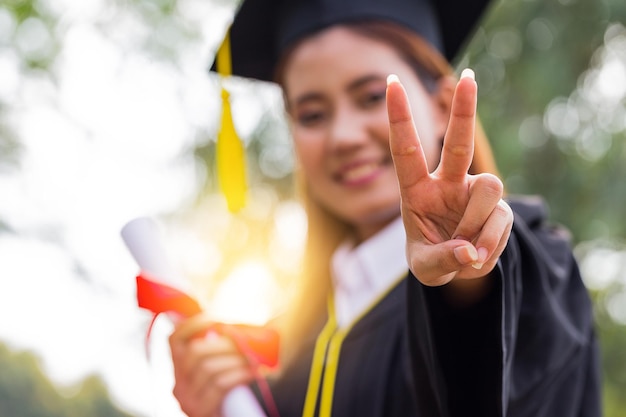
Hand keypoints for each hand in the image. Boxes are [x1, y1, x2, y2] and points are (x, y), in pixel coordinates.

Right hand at [169, 315, 253, 416]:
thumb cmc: (231, 396)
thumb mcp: (221, 371)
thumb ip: (219, 350)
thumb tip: (235, 323)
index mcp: (180, 370)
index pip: (174, 339)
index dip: (192, 324)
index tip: (215, 319)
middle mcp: (178, 384)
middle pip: (195, 352)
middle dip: (224, 344)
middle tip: (245, 344)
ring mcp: (186, 399)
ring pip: (208, 368)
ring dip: (235, 360)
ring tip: (253, 360)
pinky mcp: (199, 411)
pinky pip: (219, 385)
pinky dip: (239, 375)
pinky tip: (252, 373)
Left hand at [386, 70, 512, 286]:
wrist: (459, 269)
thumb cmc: (431, 258)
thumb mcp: (425, 268)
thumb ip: (441, 260)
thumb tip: (469, 251)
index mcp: (416, 190)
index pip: (405, 150)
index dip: (399, 117)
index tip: (392, 82)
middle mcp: (447, 183)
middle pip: (458, 142)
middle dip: (463, 111)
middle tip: (469, 77)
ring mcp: (474, 193)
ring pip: (489, 188)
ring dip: (477, 223)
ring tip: (467, 249)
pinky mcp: (499, 208)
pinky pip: (501, 218)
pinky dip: (490, 242)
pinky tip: (478, 254)